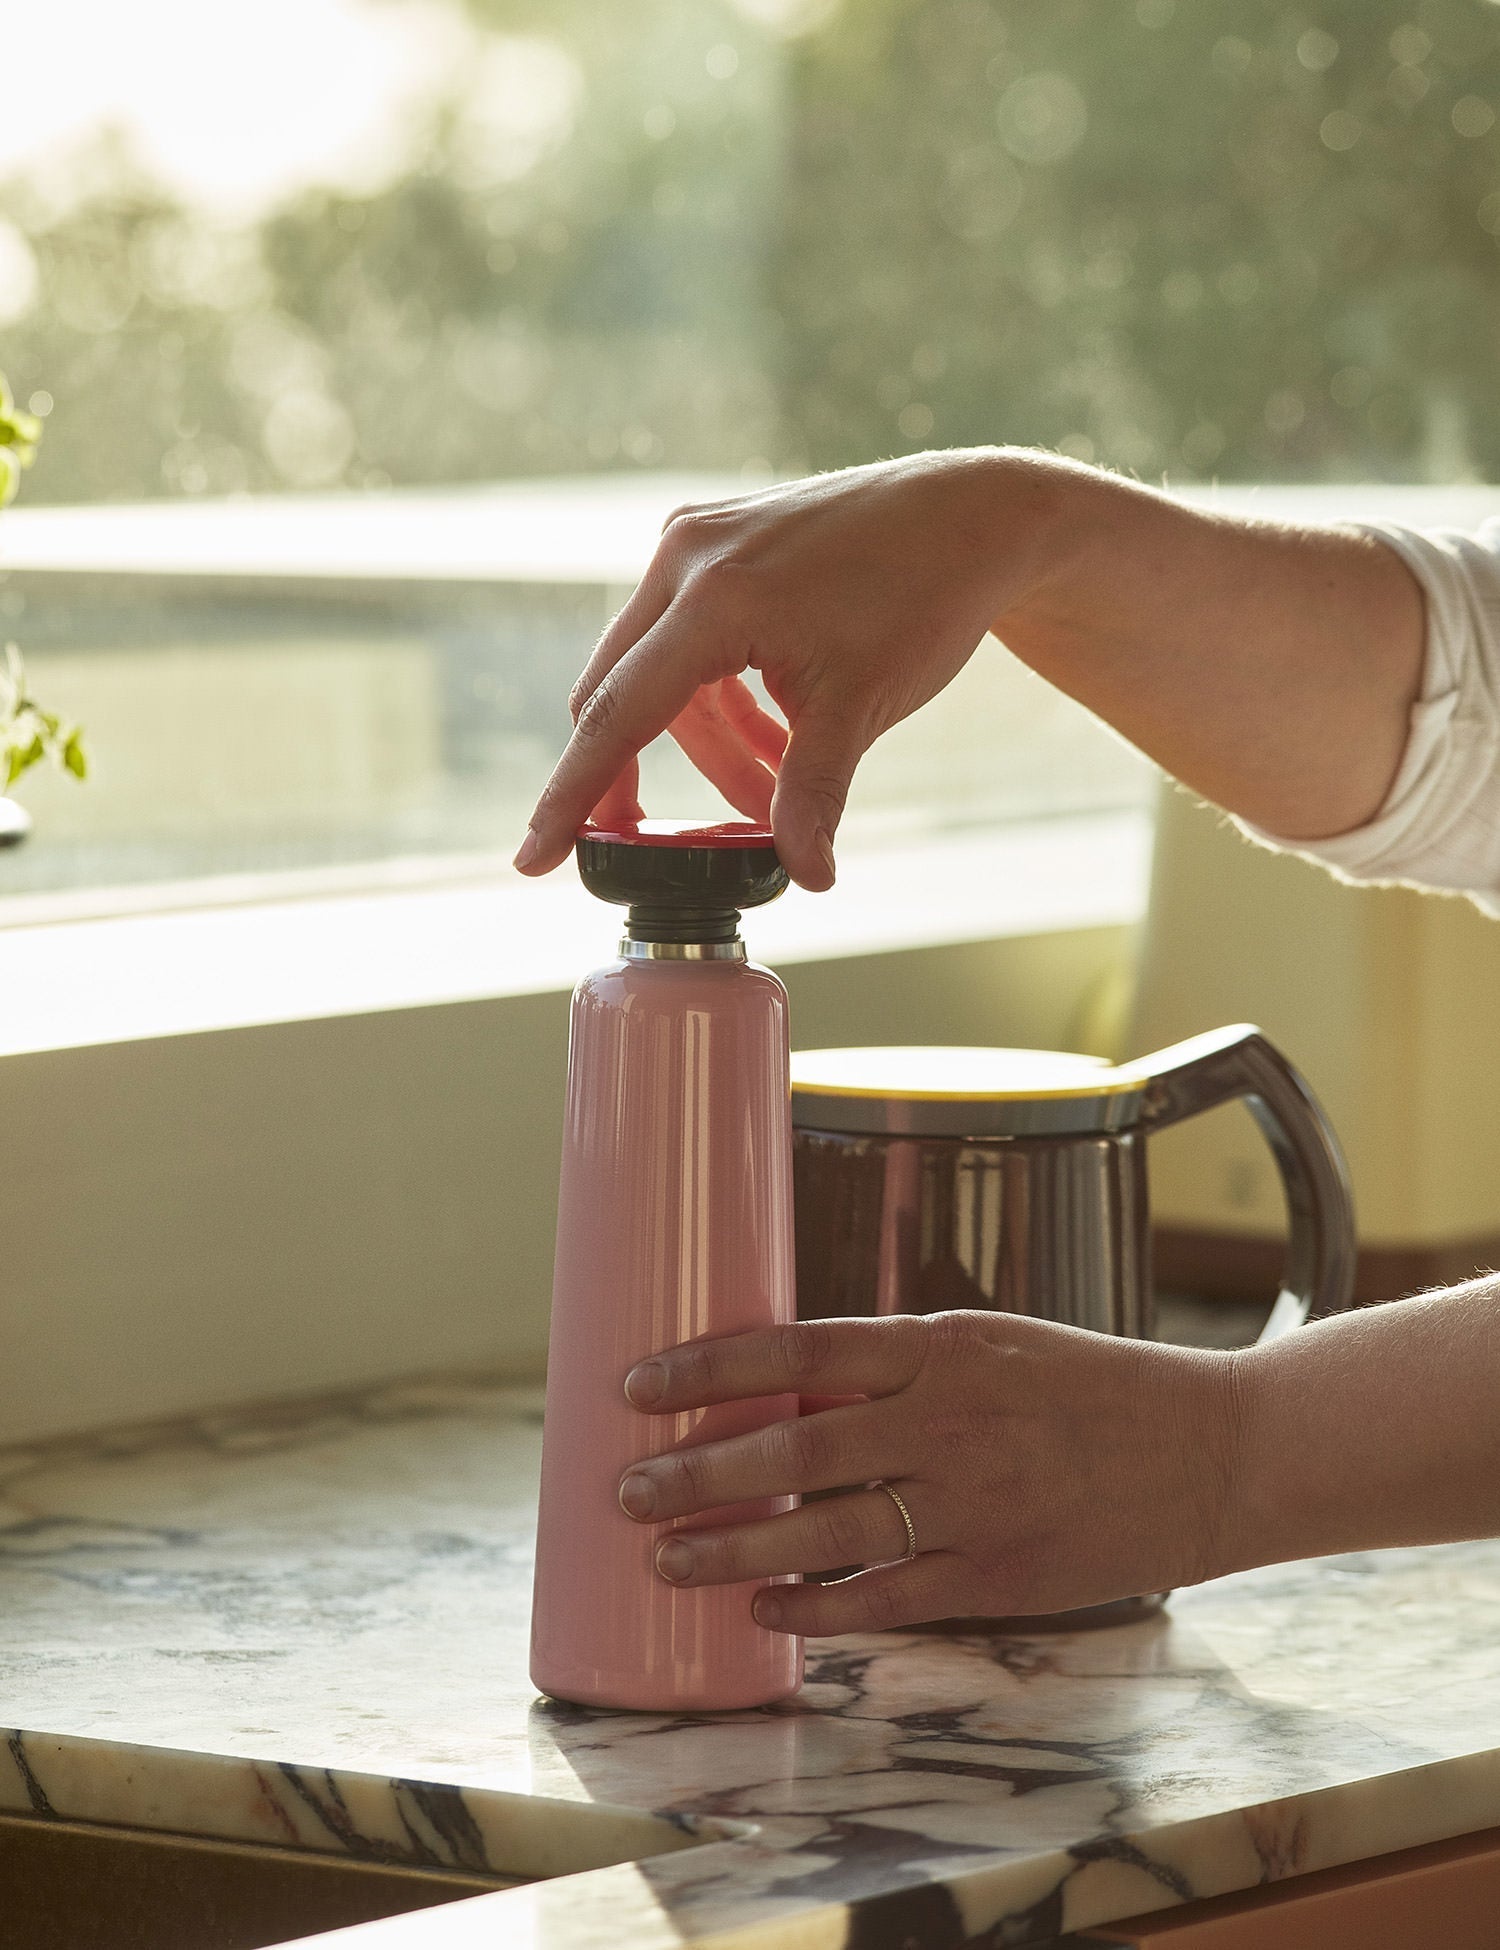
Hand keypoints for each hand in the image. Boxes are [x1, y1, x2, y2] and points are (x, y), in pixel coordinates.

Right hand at [515, 449, 1057, 890]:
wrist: (971, 516)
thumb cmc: (922, 597)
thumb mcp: (862, 707)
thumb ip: (813, 795)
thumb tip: (805, 878)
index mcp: (711, 598)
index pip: (616, 717)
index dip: (571, 797)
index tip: (531, 859)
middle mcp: (684, 558)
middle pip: (621, 696)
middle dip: (638, 780)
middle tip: (652, 847)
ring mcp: (694, 541)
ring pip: (662, 676)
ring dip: (705, 746)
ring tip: (768, 793)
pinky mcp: (714, 541)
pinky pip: (687, 640)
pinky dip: (721, 703)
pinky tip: (775, 738)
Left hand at [617, 1312, 1244, 1633]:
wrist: (1212, 1450)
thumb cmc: (1092, 1388)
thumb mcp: (992, 1342)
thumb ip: (898, 1366)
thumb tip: (786, 1389)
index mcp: (942, 1346)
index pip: (796, 1349)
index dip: (707, 1368)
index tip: (638, 1385)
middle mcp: (948, 1421)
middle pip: (792, 1448)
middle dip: (696, 1471)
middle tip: (628, 1489)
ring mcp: (973, 1505)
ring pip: (822, 1532)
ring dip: (732, 1548)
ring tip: (665, 1556)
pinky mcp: (999, 1577)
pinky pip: (884, 1599)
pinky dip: (815, 1609)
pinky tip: (765, 1612)